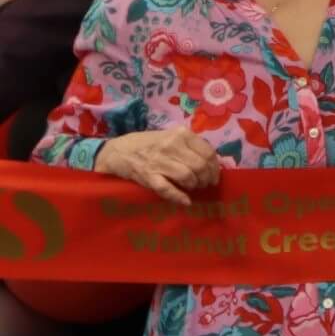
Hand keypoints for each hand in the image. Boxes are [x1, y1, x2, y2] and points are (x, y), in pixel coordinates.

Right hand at [97, 129, 221, 206]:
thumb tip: (211, 161)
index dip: (214, 167)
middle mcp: (171, 146)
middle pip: (199, 166)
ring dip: (194, 185)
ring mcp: (159, 161)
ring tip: (194, 188)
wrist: (118, 150)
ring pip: (187, 176)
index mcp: (181, 134)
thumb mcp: (171, 136)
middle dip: (206, 178)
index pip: (208, 152)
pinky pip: (167, 189)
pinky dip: (179, 197)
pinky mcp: (148, 176)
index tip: (214, 175)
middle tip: (205, 184)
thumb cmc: (149, 143)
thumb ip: (190, 145)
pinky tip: (186, 201)